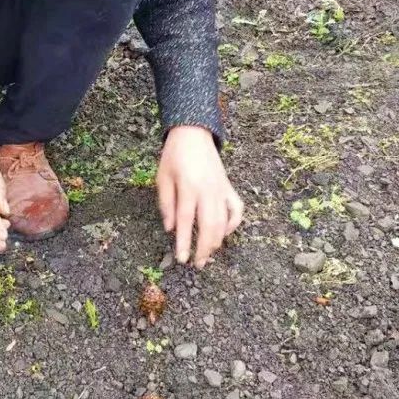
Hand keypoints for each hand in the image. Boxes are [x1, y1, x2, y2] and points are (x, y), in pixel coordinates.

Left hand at [156, 125, 243, 268]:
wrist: (193, 133)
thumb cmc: (174, 156)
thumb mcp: (162, 177)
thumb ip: (166, 204)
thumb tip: (171, 229)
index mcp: (188, 187)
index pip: (186, 221)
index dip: (184, 242)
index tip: (181, 259)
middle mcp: (207, 190)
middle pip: (209, 226)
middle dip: (205, 248)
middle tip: (198, 264)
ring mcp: (221, 190)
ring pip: (223, 221)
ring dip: (217, 241)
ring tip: (209, 255)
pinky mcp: (229, 187)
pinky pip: (237, 209)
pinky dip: (233, 224)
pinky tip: (224, 233)